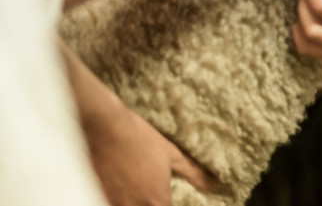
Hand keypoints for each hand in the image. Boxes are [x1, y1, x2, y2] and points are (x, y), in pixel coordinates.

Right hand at [85, 99, 218, 205]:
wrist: (105, 128)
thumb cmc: (140, 139)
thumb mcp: (172, 154)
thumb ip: (194, 174)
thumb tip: (215, 185)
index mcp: (155, 200)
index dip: (171, 205)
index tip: (171, 199)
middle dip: (155, 204)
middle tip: (157, 195)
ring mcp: (114, 204)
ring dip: (139, 203)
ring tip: (143, 193)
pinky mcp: (100, 197)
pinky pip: (112, 205)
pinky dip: (123, 201)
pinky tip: (126, 192)